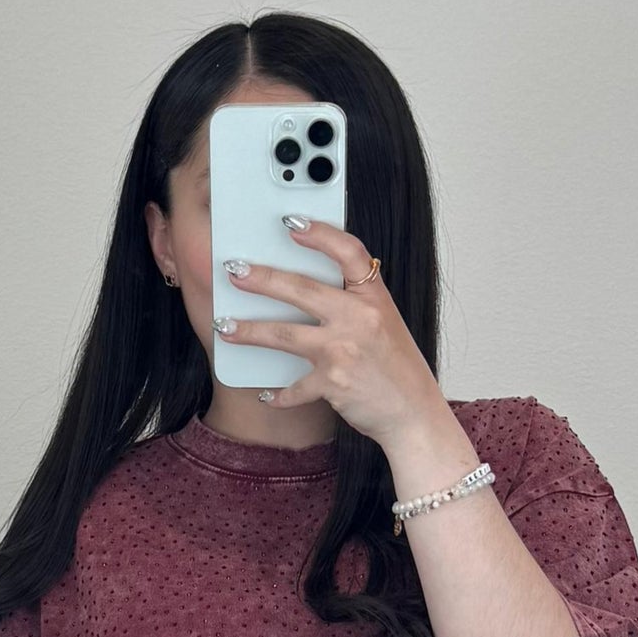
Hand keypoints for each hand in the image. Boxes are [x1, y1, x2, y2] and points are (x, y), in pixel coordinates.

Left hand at [214, 214, 442, 446]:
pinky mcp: (333, 384)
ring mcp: (344, 350)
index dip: (320, 234)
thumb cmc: (396, 368)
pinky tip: (265, 394)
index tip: (291, 222)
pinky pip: (295, 386)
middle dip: (262, 278)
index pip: (348, 252)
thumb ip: (354, 303)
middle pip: (301, 289)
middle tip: (233, 271)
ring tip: (224, 326)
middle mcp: (360, 318)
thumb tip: (305, 290)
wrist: (414, 414)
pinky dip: (278, 394)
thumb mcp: (384, 323)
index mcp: (374, 297)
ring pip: (284, 334)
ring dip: (249, 330)